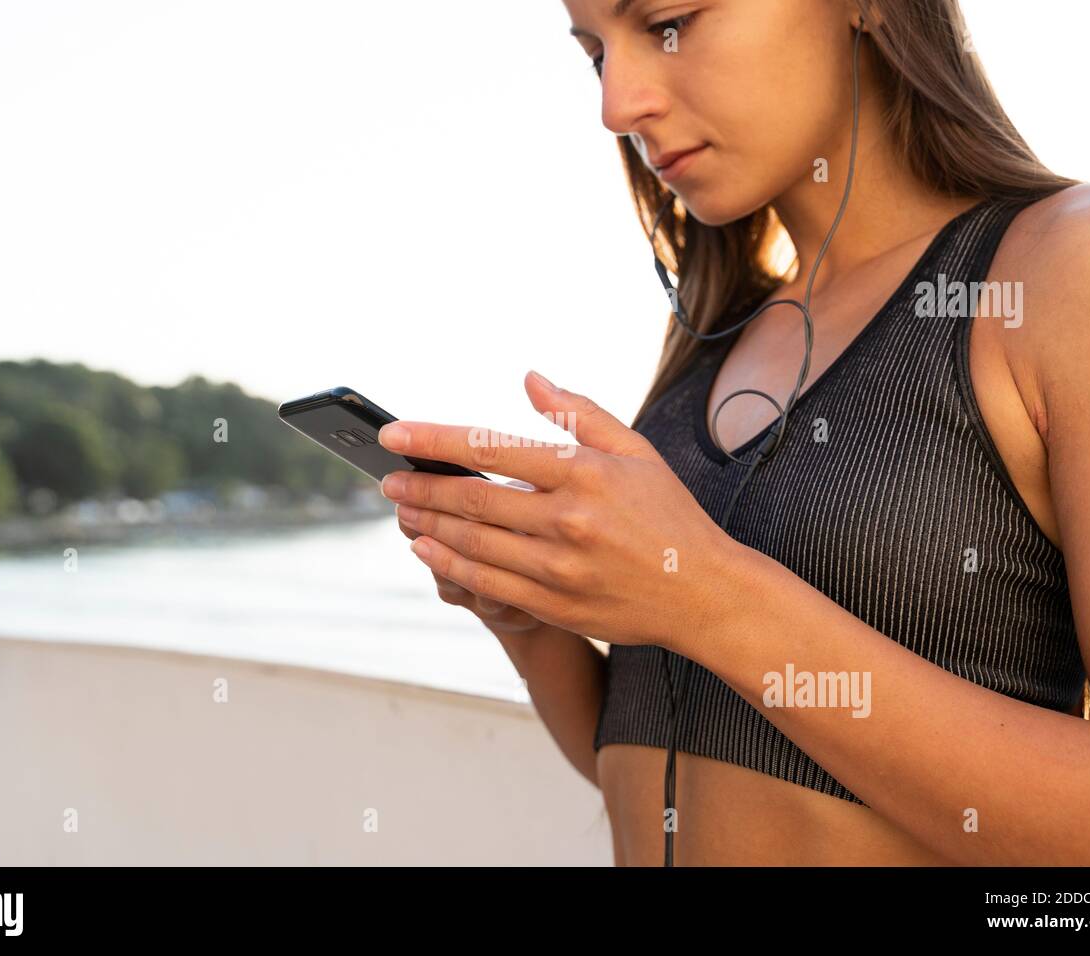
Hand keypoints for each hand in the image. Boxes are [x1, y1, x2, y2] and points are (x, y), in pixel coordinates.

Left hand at [378, 370, 748, 652]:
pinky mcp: (554, 604)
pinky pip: (486, 584)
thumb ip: (578, 413)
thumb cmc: (668, 515)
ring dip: (426, 524)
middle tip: (386, 479)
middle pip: (471, 498)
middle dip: (420, 486)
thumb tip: (529, 379)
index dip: (433, 440)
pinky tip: (426, 549)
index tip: (393, 434)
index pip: (490, 447)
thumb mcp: (635, 451)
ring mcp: (559, 567)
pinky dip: (449, 564)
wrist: (703, 592)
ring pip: (472, 543)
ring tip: (400, 509)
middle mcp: (567, 519)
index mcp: (584, 472)